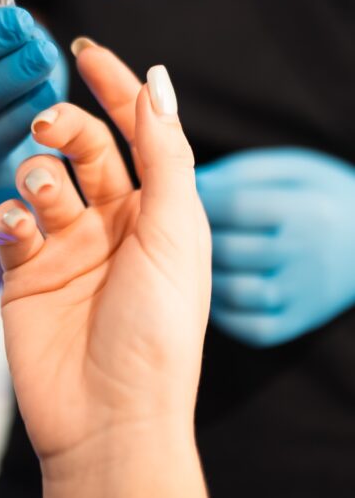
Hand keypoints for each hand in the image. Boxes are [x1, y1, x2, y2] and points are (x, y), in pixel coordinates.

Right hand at [0, 46, 210, 470]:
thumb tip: (159, 83)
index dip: (117, 88)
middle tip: (47, 124)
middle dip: (65, 125)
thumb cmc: (155, 332)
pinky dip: (8, 216)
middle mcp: (112, 224)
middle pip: (83, 147)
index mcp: (158, 212)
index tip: (86, 51)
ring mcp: (65, 247)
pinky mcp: (23, 272)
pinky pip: (7, 222)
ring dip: (37, 174)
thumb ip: (167, 154)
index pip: (138, 132)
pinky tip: (18, 235)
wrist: (107, 420)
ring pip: (40, 178)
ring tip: (42, 197)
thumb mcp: (176, 234)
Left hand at [196, 148, 354, 346]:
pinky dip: (224, 314)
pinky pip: (252, 328)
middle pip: (231, 249)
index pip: (237, 205)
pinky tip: (212, 291)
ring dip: (204, 276)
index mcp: (307, 210)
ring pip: (236, 292)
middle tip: (176, 229)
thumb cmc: (321, 194)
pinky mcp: (301, 322)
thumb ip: (241, 172)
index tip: (179, 196)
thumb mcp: (292, 169)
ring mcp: (306, 294)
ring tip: (192, 260)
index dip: (200, 200)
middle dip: (195, 237)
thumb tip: (190, 183)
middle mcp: (309, 255)